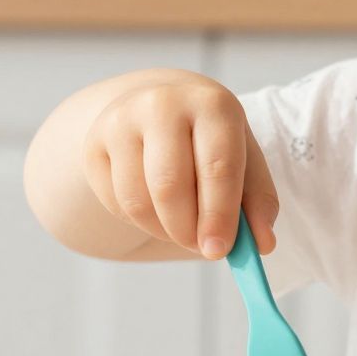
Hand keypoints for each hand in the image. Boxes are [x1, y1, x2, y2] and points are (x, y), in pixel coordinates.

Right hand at [82, 76, 278, 258]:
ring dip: (163, 230)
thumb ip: (259, 203)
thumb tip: (262, 244)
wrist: (163, 107)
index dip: (219, 214)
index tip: (219, 251)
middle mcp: (162, 104)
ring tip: (183, 227)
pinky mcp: (94, 145)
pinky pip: (115, 203)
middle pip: (169, 186)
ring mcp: (121, 121)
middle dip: (187, 230)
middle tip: (201, 248)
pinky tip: (157, 207)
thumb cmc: (212, 141)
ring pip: (138, 201)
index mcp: (212, 103)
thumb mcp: (245, 161)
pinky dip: (140, 221)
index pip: (217, 166)